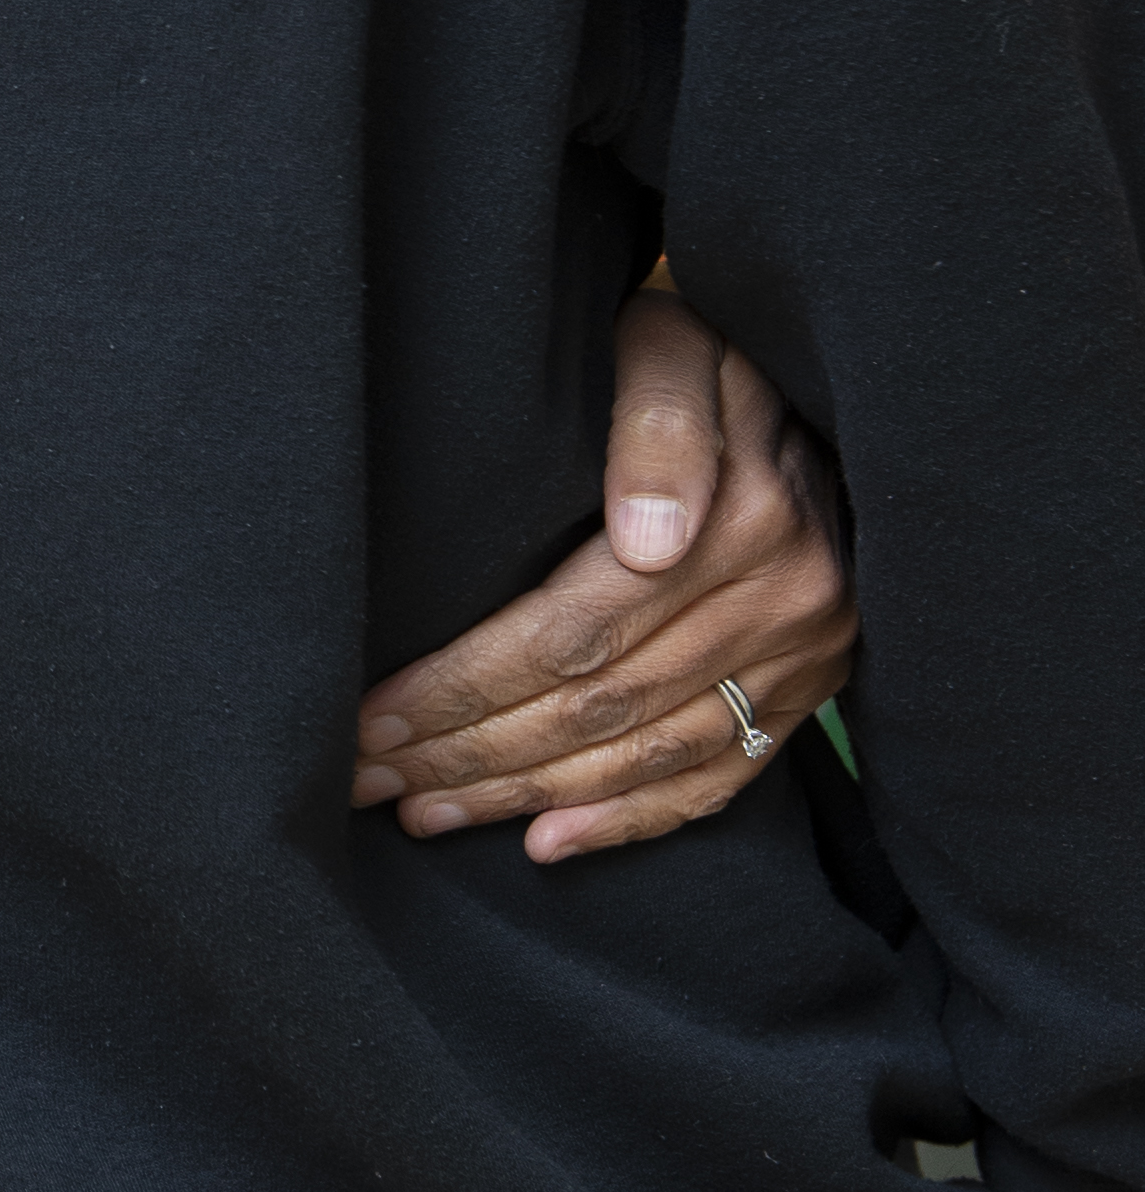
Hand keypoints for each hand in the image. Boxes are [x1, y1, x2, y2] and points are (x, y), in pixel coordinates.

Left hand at [351, 286, 852, 862]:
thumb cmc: (710, 353)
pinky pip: (719, 777)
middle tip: (366, 778)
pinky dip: (630, 820)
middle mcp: (782, 604)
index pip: (571, 634)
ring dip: (525, 795)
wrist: (825, 382)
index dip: (463, 684)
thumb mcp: (676, 349)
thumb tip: (646, 538)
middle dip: (468, 752)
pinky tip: (547, 842)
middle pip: (596, 707)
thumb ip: (657, 427)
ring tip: (423, 809)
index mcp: (744, 523)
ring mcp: (803, 658)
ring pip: (644, 754)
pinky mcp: (810, 690)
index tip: (372, 714)